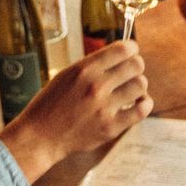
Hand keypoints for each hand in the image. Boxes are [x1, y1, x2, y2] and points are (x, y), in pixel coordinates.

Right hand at [0, 41, 151, 181]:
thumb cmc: (52, 104)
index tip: (131, 52)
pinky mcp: (110, 127)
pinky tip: (139, 104)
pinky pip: (141, 110)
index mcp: (84, 69)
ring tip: (131, 91)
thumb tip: (121, 55)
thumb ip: (92, 66)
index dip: (132, 48)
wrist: (40, 137)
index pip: (123, 49)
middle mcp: (96, 86)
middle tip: (131, 73)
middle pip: (136, 65)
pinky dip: (144, 104)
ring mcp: (104, 107)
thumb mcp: (66, 75)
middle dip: (136, 67)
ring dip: (139, 86)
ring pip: (141, 86)